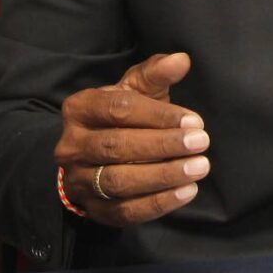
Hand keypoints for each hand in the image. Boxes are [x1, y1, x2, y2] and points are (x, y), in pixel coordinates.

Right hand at [55, 52, 209, 225]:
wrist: (96, 154)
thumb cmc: (122, 114)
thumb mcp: (135, 88)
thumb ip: (157, 72)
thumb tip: (181, 60)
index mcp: (80, 107)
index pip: (119, 109)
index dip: (159, 115)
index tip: (194, 121)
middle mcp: (71, 145)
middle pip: (118, 146)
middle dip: (163, 145)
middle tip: (201, 143)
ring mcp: (77, 181)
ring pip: (120, 182)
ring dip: (163, 176)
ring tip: (199, 167)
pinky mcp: (91, 210)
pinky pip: (124, 211)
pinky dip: (158, 203)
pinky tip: (187, 191)